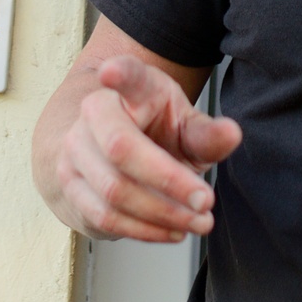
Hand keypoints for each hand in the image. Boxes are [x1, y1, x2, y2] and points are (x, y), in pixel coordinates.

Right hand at [53, 56, 241, 243]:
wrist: (104, 149)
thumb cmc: (153, 132)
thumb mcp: (184, 126)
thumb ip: (207, 133)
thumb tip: (232, 134)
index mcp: (131, 89)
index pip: (125, 75)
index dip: (119, 72)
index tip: (112, 71)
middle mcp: (94, 114)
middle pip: (121, 147)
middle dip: (168, 180)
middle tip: (206, 199)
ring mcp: (75, 150)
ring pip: (114, 189)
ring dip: (162, 213)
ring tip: (198, 221)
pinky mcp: (69, 186)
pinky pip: (105, 216)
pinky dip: (144, 230)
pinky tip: (173, 231)